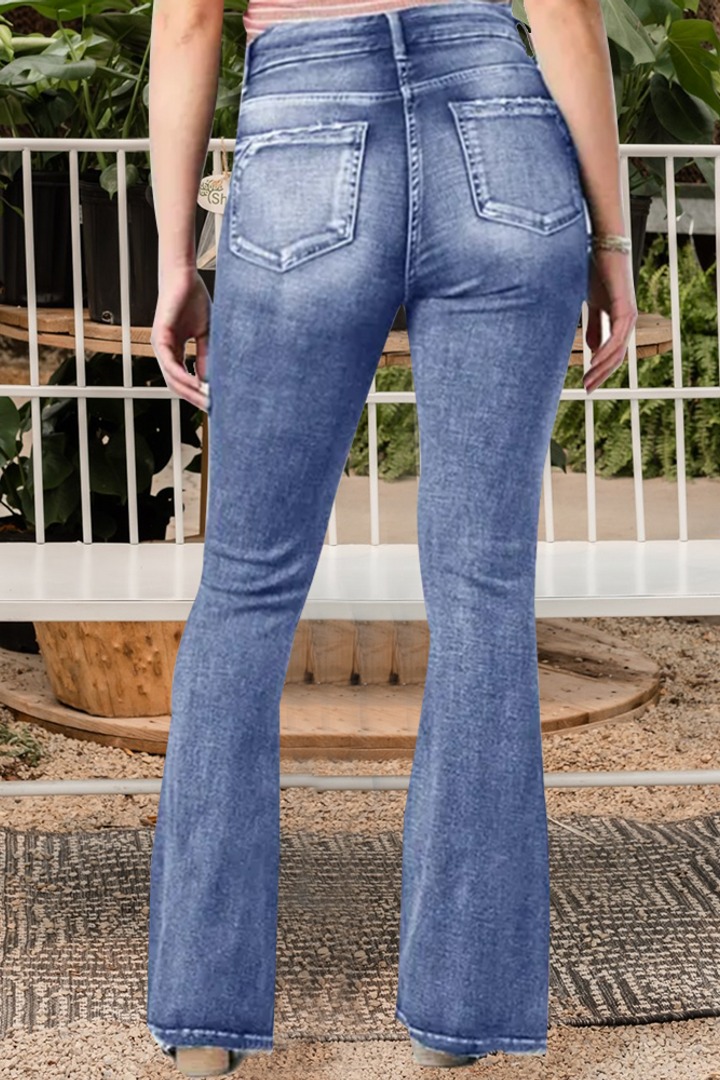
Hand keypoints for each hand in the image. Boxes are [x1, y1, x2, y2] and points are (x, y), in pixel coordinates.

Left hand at [151, 267, 211, 412]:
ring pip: (172, 379)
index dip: (198, 393)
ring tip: (207, 399)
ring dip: (190, 392)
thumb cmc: (193, 300)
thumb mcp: (206, 334)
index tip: (215, 402)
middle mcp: (165, 351)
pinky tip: (196, 384)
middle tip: (213, 408)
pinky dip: (184, 376)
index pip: (184, 380)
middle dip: (195, 398)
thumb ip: (206, 356)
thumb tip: (209, 380)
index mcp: (175, 350)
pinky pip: (171, 365)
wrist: (183, 276)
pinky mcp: (160, 337)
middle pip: (176, 385)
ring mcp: (161, 345)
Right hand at [583, 246, 637, 393]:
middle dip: (602, 375)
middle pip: (617, 356)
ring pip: (618, 350)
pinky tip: (594, 360)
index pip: (612, 352)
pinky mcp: (624, 306)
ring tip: (589, 379)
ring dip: (602, 367)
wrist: (601, 244)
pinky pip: (616, 336)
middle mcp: (628, 319)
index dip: (600, 370)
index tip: (587, 383)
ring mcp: (628, 313)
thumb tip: (592, 348)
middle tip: (588, 389)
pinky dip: (605, 350)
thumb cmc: (595, 269)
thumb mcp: (591, 303)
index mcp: (619, 319)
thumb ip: (594, 325)